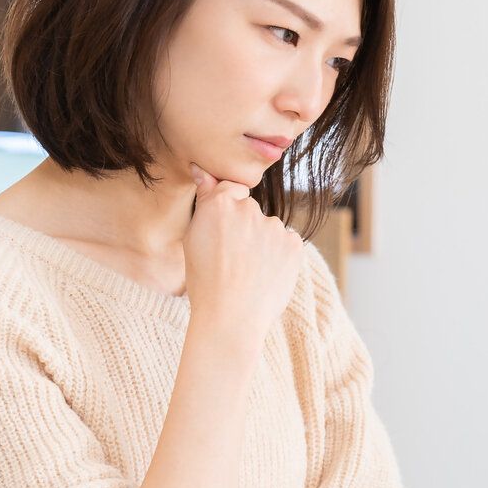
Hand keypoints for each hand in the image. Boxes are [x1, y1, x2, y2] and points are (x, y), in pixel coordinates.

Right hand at [183, 163, 302, 343]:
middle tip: (234, 259)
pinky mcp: (294, 243)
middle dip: (245, 228)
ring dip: (263, 243)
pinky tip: (265, 275)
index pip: (231, 189)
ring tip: (249, 272)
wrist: (230, 317)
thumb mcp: (193, 238)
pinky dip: (279, 256)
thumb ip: (206, 201)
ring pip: (269, 228)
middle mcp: (249, 209)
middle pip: (251, 210)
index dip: (227, 213)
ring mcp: (274, 226)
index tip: (224, 235)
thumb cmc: (205, 281)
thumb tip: (203, 170)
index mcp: (220, 204)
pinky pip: (286, 243)